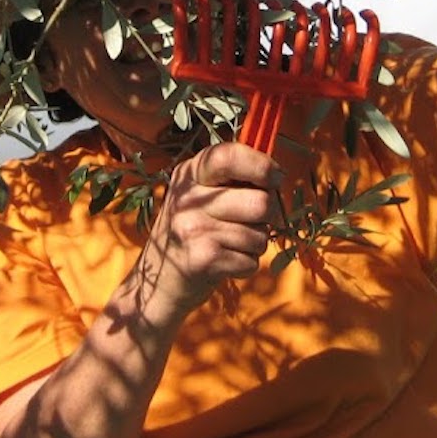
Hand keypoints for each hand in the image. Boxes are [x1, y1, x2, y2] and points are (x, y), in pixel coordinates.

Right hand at [141, 142, 280, 317]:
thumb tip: (277, 175)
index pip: (230, 156)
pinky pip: (251, 261)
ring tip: (230, 245)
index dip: (262, 165)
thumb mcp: (201, 195)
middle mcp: (187, 198)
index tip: (276, 178)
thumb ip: (233, 180)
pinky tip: (224, 263)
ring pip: (259, 235)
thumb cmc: (193, 232)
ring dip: (255, 245)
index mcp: (189, 174)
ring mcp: (192, 228)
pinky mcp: (202, 259)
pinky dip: (246, 266)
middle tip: (251, 222)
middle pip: (260, 202)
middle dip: (269, 217)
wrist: (159, 282)